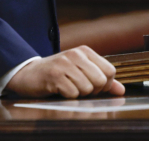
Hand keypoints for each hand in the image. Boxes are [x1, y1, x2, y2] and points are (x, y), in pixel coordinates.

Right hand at [5, 46, 125, 98]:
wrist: (28, 74)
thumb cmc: (57, 73)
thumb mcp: (80, 71)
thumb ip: (102, 80)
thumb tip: (121, 90)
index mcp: (85, 51)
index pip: (110, 71)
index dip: (105, 84)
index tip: (93, 86)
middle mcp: (76, 54)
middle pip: (100, 80)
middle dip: (93, 91)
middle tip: (80, 89)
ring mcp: (65, 64)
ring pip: (87, 88)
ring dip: (79, 94)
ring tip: (68, 88)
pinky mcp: (54, 76)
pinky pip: (72, 94)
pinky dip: (68, 97)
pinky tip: (59, 90)